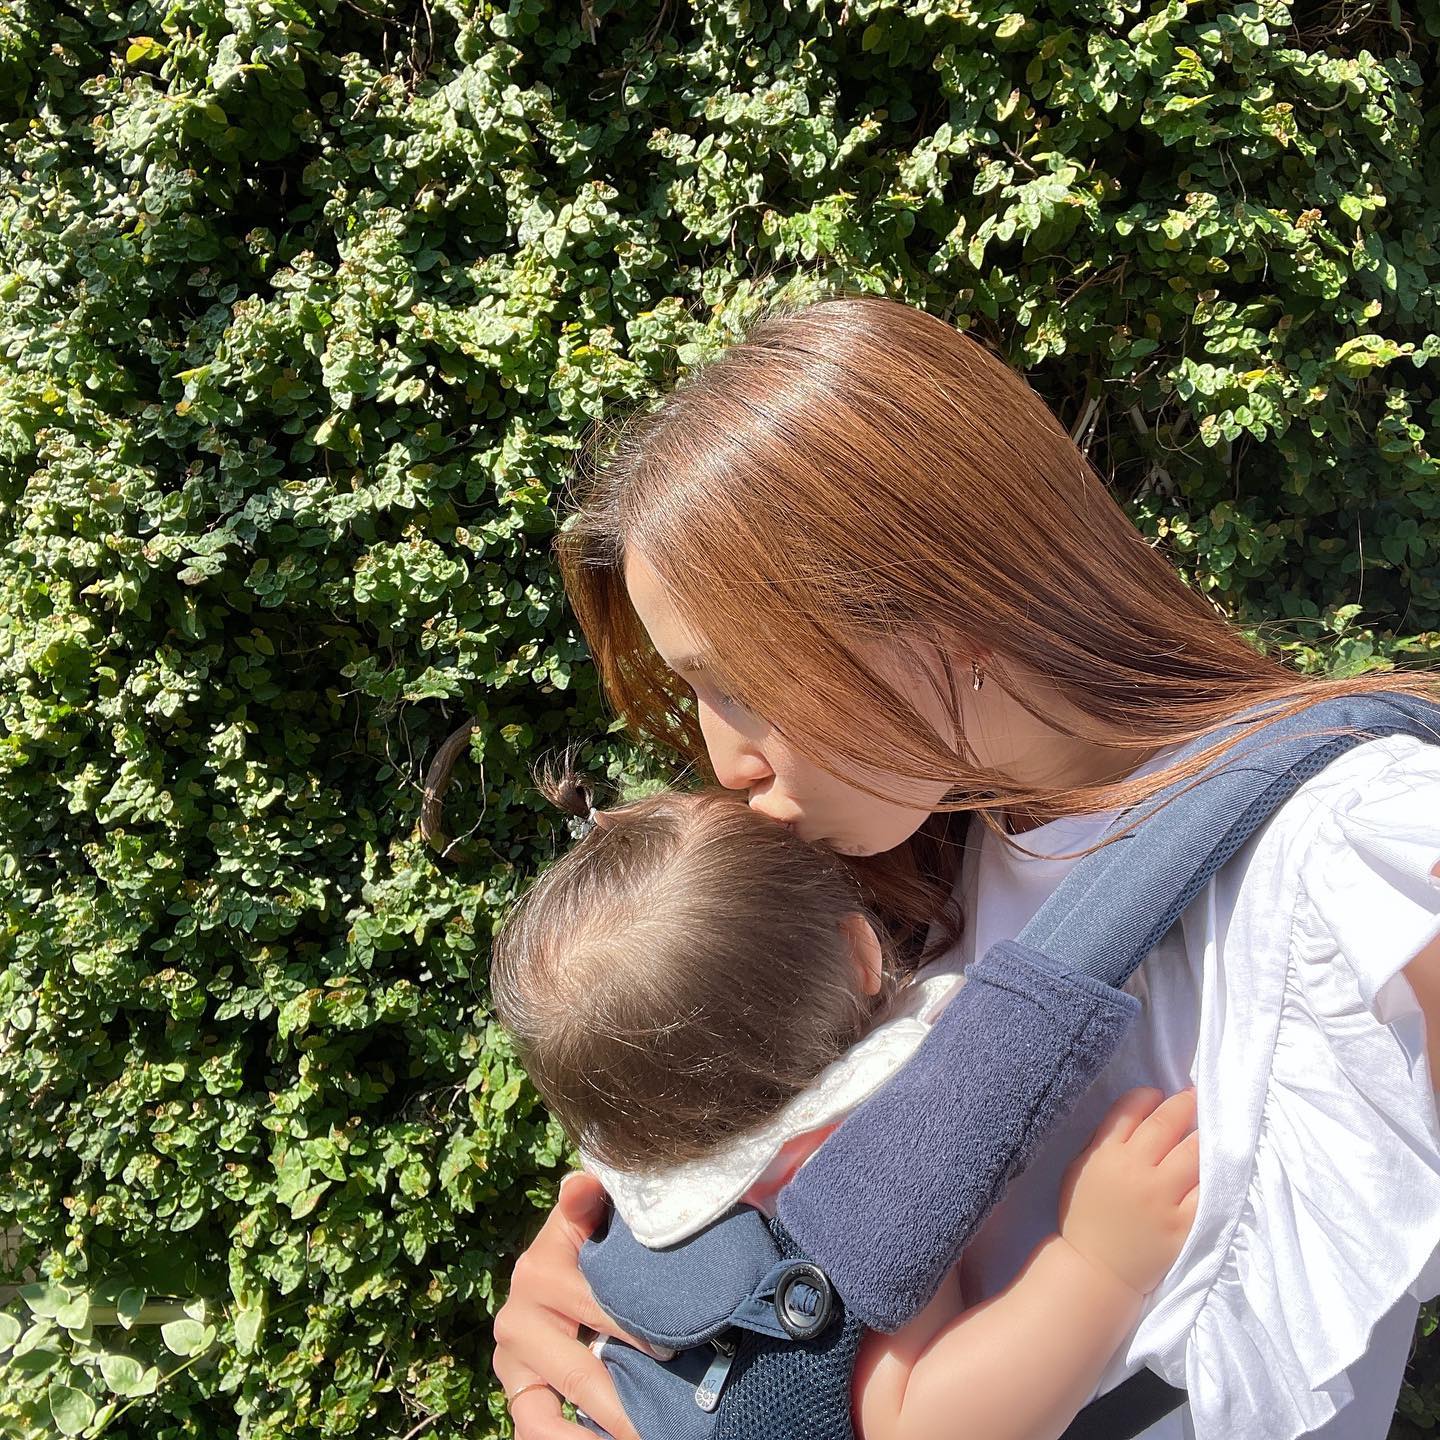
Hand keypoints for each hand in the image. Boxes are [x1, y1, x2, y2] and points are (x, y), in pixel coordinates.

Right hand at [492, 1173, 653, 1439]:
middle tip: (665, 1421)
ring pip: (544, 1417)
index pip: (594, 1308)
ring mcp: (511, 1362)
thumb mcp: (589, 1217)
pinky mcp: (514, 1393)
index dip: (636, 1330)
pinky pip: (532, 1429)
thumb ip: (588, 1201)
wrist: (555, 1270)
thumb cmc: (588, 1241)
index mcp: (537, 1271)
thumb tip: (583, 1181)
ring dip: (590, 1435)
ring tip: (636, 1439)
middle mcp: (515, 1319)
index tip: (672, 1352)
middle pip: (577, 1373)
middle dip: (624, 1401)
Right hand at [1057, 1087, 1198, 1297]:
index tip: (1160, 1094)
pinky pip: (1207, 1191)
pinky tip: (1219, 1164)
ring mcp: (1162, 1198)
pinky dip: (1215, 1174)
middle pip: (1166, 1124)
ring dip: (1205, 1134)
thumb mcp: (1082, 1167)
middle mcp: (1135, 1170)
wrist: (1097, 1270)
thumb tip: (1139, 1109)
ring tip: (1213, 1126)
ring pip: (1193, 1152)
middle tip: (1196, 1096)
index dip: (1149, 1096)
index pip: (1130, 1109)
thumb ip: (1105, 1138)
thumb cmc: (1086, 1215)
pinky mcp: (1184, 1225)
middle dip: (1184, 1104)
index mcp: (1106, 1154)